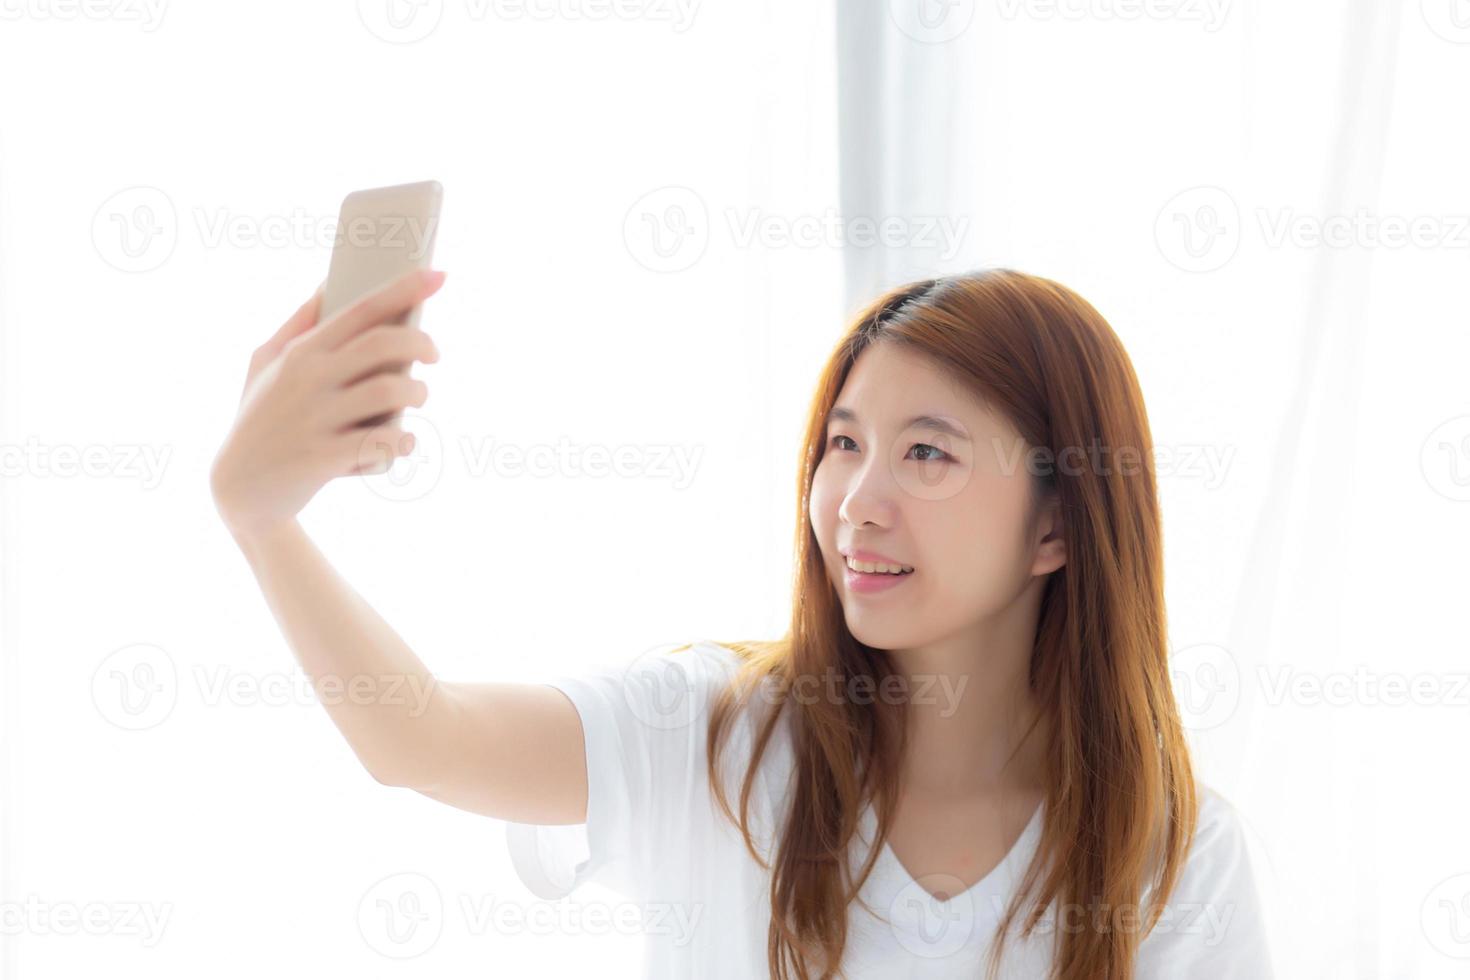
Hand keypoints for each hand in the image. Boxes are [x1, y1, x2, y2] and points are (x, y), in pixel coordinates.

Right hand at [209, 267, 445, 540]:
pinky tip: (404, 441)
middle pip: (384, 345)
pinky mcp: (323, 458)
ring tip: (417, 398)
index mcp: (301, 351)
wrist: (240, 489)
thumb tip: (328, 283)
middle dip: (422, 344)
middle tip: (434, 354)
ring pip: (392, 391)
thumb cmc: (260, 417)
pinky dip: (405, 440)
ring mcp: (315, 419)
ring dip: (418, 393)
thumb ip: (298, 324)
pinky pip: (384, 441)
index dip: (404, 288)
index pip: (361, 309)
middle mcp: (308, 380)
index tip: (438, 274)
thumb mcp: (264, 363)